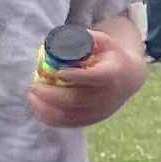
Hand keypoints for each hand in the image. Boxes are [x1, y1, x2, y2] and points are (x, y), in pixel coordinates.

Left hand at [26, 29, 143, 131]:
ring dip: (46, 107)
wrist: (129, 79)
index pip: (96, 77)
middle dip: (51, 94)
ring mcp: (99, 110)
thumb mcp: (105, 42)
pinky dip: (50, 118)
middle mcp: (106, 95)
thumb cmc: (112, 57)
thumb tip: (61, 38)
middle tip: (33, 86)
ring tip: (31, 95)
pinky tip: (37, 108)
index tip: (59, 72)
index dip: (77, 76)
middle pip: (76, 99)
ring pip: (69, 114)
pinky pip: (68, 123)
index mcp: (112, 73)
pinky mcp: (92, 119)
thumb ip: (85, 38)